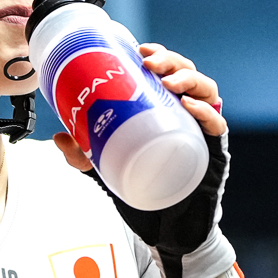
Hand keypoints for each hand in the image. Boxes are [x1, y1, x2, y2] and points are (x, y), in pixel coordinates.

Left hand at [55, 43, 231, 277]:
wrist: (167, 229)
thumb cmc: (145, 192)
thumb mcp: (107, 169)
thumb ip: (84, 154)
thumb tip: (59, 137)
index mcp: (165, 109)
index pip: (168, 71)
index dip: (159, 54)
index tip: (139, 48)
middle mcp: (187, 115)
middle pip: (187, 74)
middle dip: (171, 61)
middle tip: (149, 63)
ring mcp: (202, 131)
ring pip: (206, 91)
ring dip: (190, 80)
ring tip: (169, 82)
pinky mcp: (214, 152)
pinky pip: (217, 125)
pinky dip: (206, 113)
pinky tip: (190, 108)